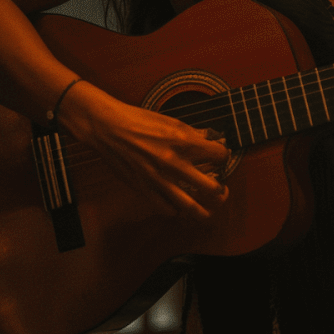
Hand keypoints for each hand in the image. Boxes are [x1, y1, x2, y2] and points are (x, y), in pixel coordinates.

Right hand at [67, 84, 230, 218]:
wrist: (109, 128)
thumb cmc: (139, 120)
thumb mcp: (172, 121)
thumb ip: (194, 134)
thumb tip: (212, 140)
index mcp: (184, 142)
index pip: (219, 155)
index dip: (224, 156)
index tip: (221, 158)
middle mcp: (175, 163)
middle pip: (212, 188)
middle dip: (220, 191)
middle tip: (220, 190)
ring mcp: (159, 179)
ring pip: (191, 207)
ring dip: (204, 212)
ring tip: (208, 212)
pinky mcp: (144, 189)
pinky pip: (165, 209)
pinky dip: (175, 211)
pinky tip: (178, 208)